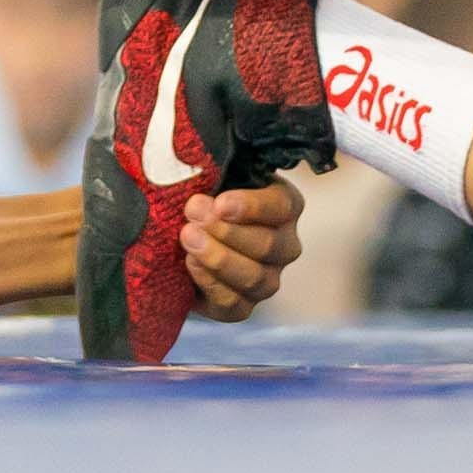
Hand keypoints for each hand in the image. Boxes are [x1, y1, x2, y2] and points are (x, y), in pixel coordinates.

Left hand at [182, 179, 303, 321]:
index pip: (281, 206)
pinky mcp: (244, 307)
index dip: (251, 207)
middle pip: (266, 245)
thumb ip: (213, 170)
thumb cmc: (208, 197)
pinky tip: (191, 263)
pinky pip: (234, 304)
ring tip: (187, 237)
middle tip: (192, 214)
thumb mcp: (215, 177)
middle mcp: (285, 246)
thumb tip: (197, 165)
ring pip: (253, 276)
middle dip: (225, 231)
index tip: (220, 203)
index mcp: (285, 206)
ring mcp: (268, 280)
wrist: (191, 234)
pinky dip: (210, 283)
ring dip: (217, 257)